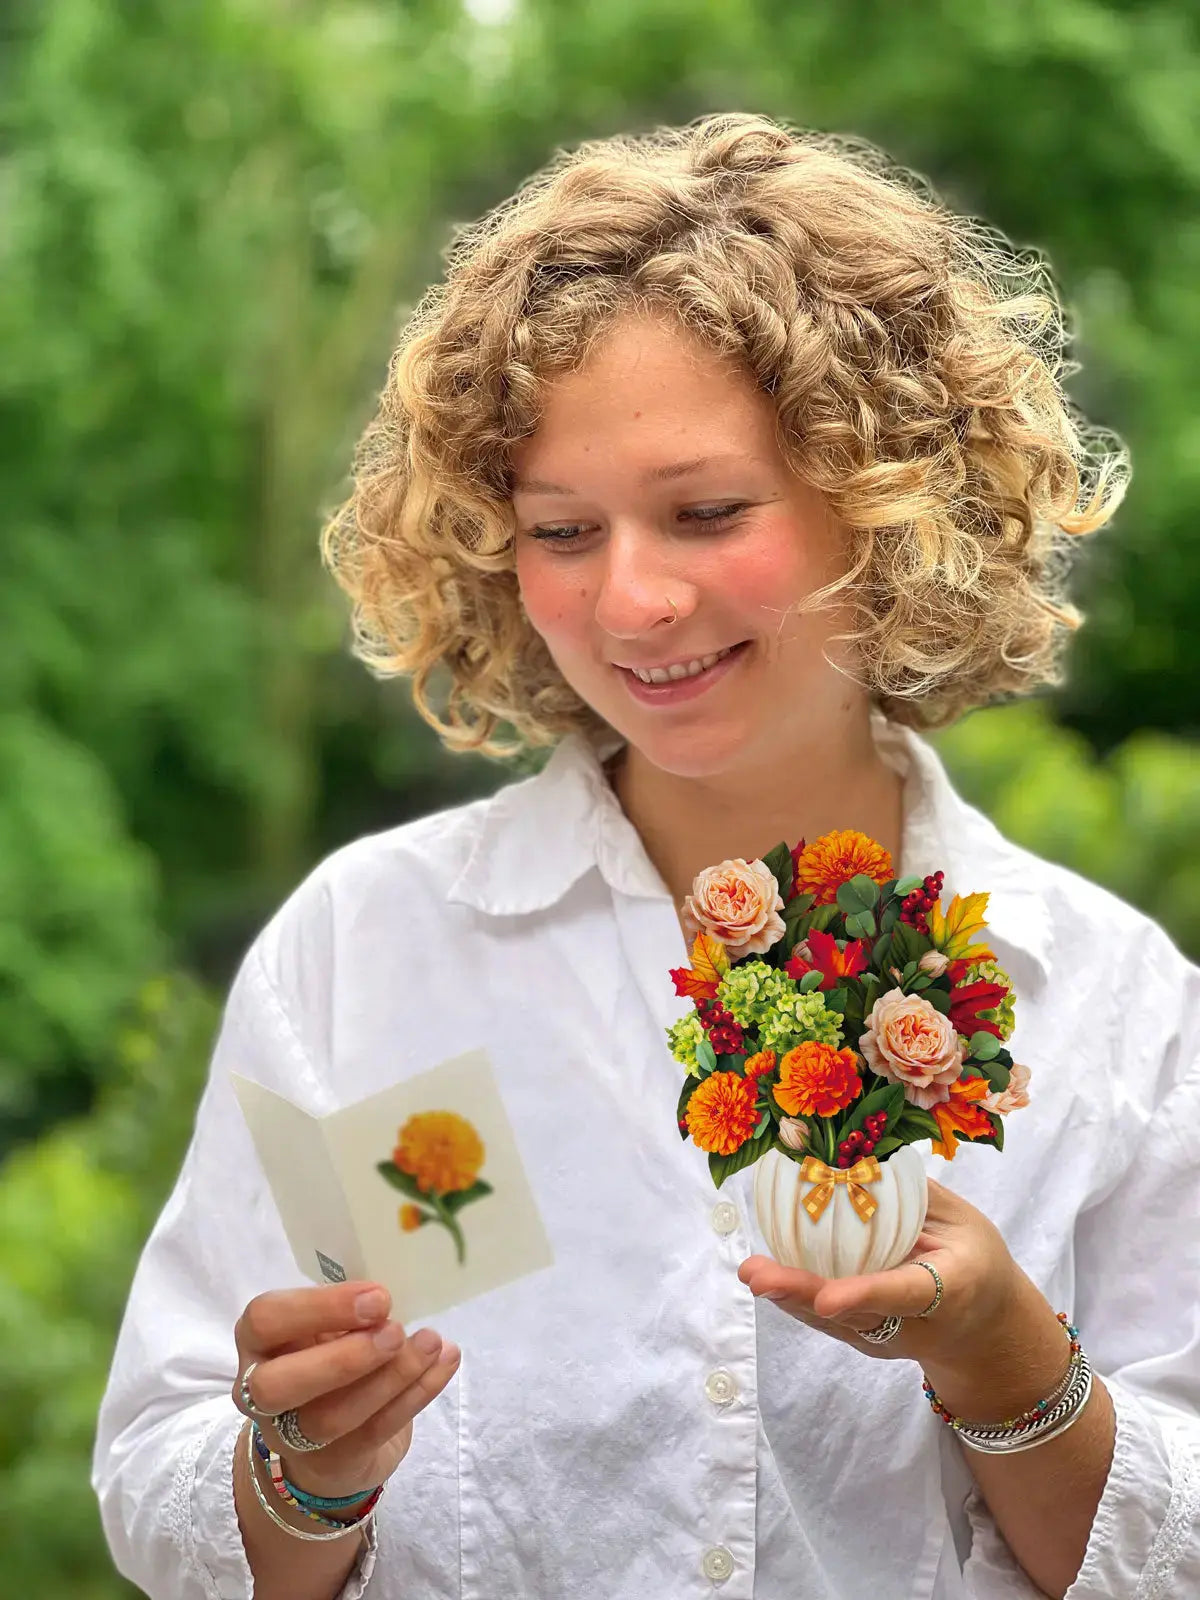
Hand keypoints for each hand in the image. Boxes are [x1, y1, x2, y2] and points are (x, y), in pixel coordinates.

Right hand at [232, 1280, 460, 1498]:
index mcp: (259, 1342)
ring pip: (331, 1416)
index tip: (377, 1296)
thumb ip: (348, 1311)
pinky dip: (417, 1394)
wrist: (329, 1443)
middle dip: (343, 1357)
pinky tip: (446, 1362)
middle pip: (278, 1384)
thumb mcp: (327, 1327)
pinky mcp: (335, 1461)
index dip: (319, 1308)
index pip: (265, 1320)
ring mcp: (293, 1435)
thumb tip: (393, 1293)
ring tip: (431, 1343)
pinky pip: (376, 1430)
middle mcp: (261, 1392)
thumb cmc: (329, 1357)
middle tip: (396, 1330)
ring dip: (390, 1377)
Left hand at [738, 1177, 1036, 1372]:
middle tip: (759, 1277)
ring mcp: (886, 1337)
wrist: (986, 1330)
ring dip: (789, 1296)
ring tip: (752, 1272)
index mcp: (948, 1290)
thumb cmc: (976, 1262)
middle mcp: (913, 1323)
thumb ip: (918, 1196)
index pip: (901, 1293)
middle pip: (854, 1313)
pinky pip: (827, 1319)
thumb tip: (864, 1154)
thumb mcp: (965, 1223)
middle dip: (804, 1295)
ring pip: (833, 1321)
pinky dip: (796, 1297)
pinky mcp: (866, 1338)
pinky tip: (765, 1274)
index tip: (827, 1300)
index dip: (863, 1294)